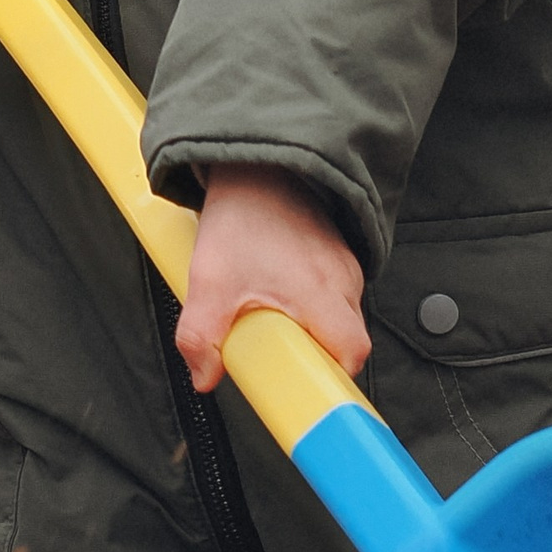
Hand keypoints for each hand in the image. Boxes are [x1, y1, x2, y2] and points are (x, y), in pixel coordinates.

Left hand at [175, 168, 368, 394]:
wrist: (257, 166)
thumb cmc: (242, 217)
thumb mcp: (210, 283)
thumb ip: (200, 337)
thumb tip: (204, 375)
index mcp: (322, 294)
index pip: (351, 354)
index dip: (332, 378)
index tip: (309, 385)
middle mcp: (343, 280)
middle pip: (345, 340)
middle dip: (312, 351)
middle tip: (277, 345)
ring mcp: (344, 264)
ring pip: (338, 315)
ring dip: (309, 323)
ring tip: (271, 309)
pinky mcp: (338, 252)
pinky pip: (332, 291)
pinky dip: (309, 299)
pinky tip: (278, 286)